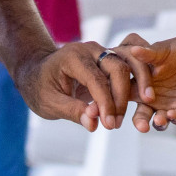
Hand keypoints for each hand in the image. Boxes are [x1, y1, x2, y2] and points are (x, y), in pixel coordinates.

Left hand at [12, 41, 137, 131]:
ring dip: (131, 92)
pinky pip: (126, 70)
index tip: (109, 124)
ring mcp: (101, 53)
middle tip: (115, 124)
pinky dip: (133, 86)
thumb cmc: (40, 87)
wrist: (37, 72)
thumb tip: (94, 123)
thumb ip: (72, 111)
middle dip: (120, 98)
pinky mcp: (108, 61)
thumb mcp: (49, 103)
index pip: (96, 79)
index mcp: (73, 56)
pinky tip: (137, 104)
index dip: (105, 103)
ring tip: (125, 119)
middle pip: (117, 68)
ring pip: (127, 66)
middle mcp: (90, 50)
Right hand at [110, 32, 175, 131]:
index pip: (126, 96)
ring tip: (158, 120)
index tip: (118, 106)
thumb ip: (148, 54)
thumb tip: (133, 50)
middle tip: (141, 126)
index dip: (121, 102)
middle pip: (141, 114)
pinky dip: (174, 118)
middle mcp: (151, 98)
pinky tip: (172, 114)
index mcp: (140, 84)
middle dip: (140, 121)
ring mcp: (167, 104)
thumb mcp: (161, 51)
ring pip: (159, 120)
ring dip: (158, 123)